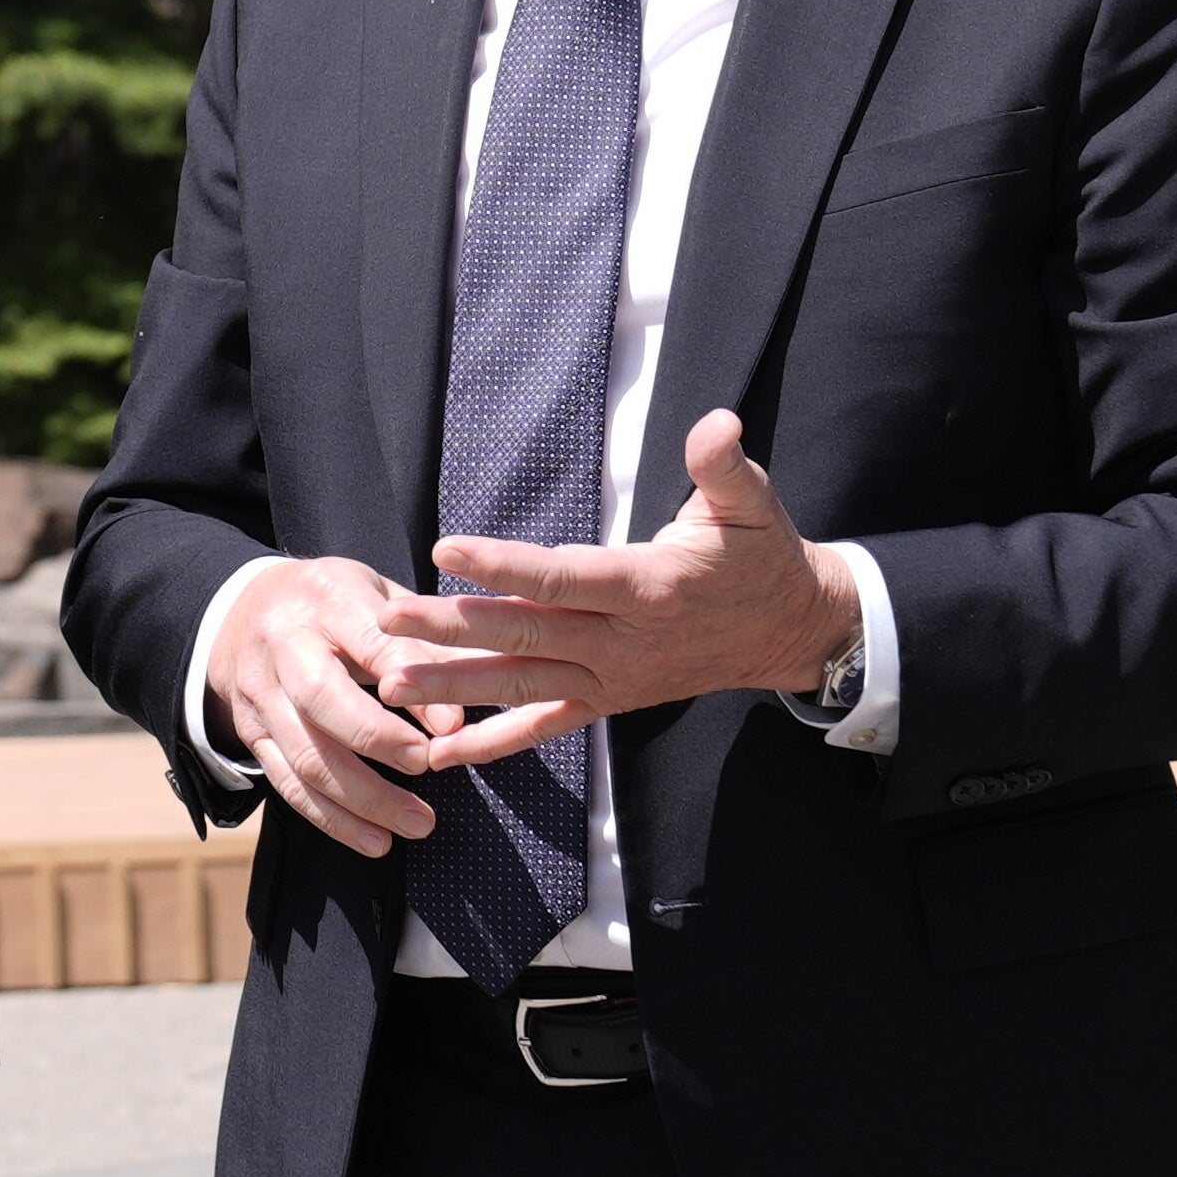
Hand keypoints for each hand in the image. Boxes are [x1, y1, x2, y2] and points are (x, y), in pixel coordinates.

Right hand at [204, 556, 482, 856]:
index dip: (413, 686)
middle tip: (429, 766)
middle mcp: (282, 644)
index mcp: (327, 599)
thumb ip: (422, 648)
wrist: (245, 609)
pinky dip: (333, 819)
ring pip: (306, 754)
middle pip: (322, 699)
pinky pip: (288, 784)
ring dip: (364, 798)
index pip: (371, 644)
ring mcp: (259, 693)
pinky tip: (374, 840)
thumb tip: (462, 710)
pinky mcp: (250, 733)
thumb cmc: (335, 605)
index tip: (454, 725)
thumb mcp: (380, 600)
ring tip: (417, 823)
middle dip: (379, 741)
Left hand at [375, 411, 860, 771]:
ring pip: (522, 685)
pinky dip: (492, 742)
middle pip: (525, 634)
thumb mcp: (752, 504)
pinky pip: (544, 727)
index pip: (561, 576)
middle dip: (452, 628)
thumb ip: (724, 465)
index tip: (444, 548)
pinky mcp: (608, 702)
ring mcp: (612, 679)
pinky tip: (441, 755)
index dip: (502, 565)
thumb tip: (719, 422)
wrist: (788, 631)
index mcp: (647, 586)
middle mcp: (623, 641)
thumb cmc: (760, 557)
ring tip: (389, 685)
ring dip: (454, 687)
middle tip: (387, 618)